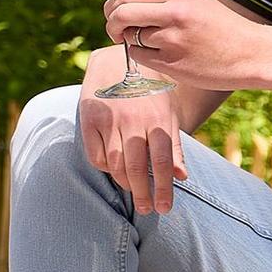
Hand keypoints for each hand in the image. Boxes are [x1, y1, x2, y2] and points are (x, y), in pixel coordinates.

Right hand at [77, 63, 189, 214]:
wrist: (119, 61)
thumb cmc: (149, 93)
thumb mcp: (168, 114)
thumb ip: (174, 145)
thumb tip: (181, 177)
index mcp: (158, 119)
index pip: (161, 162)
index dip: (163, 188)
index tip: (164, 208)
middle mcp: (133, 120)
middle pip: (137, 167)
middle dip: (143, 193)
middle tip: (147, 210)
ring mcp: (110, 119)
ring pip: (116, 164)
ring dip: (125, 184)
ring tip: (133, 193)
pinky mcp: (89, 118)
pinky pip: (96, 155)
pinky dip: (106, 168)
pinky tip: (114, 170)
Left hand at [102, 0, 261, 91]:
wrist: (252, 53)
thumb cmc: (221, 27)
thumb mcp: (194, 2)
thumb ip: (161, 1)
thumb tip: (123, 6)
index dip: (114, 7)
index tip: (114, 14)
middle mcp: (173, 14)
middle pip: (121, 15)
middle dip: (111, 24)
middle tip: (115, 31)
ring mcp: (172, 40)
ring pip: (129, 38)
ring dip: (132, 42)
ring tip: (156, 44)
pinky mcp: (172, 64)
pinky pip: (140, 57)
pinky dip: (143, 57)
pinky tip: (163, 56)